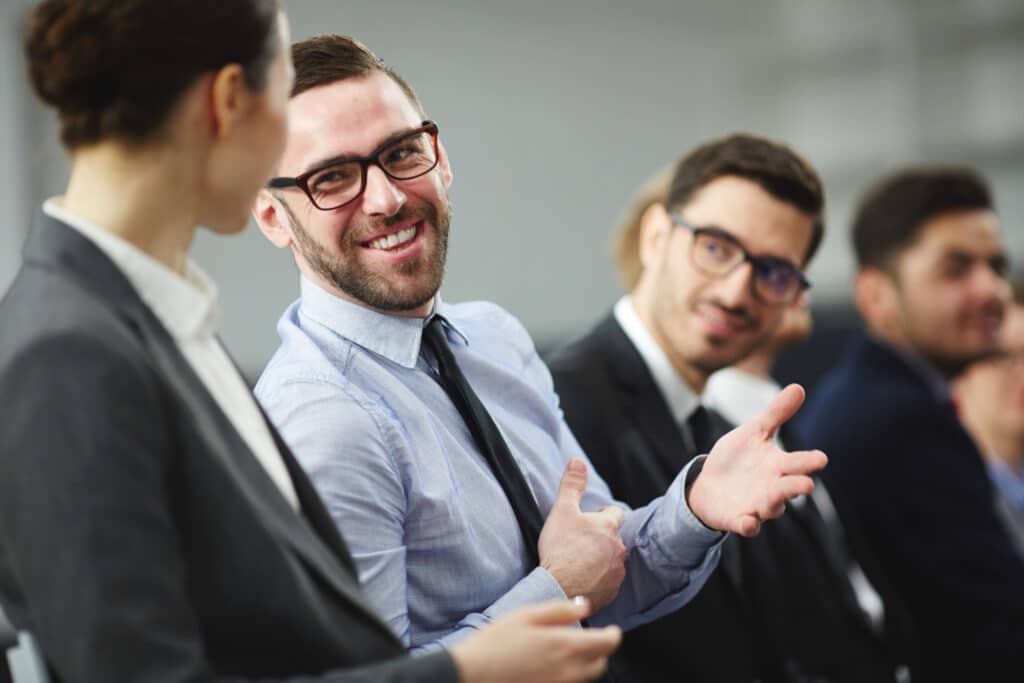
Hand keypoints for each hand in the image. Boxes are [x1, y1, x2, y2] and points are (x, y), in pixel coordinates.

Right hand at [450, 598, 621, 682]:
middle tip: (594, 639)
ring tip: (574, 651)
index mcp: (565, 645)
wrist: (472, 674)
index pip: (607, 643)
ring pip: (587, 678)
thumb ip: (560, 610)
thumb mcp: (527, 615)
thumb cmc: (496, 642)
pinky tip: (555, 665)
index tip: (612, 629)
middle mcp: (568, 670)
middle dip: (602, 650)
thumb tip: (585, 606)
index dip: (614, 635)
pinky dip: (572, 675)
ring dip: (588, 664)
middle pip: (601, 664)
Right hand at [537, 459, 626, 611]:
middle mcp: (618, 548)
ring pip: (613, 560)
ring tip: (581, 562)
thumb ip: (572, 484)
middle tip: (581, 541)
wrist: (558, 587)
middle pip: (614, 538)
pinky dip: (599, 579)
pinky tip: (583, 580)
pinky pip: (609, 582)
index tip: (592, 517)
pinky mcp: (612, 592)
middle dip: (602, 538)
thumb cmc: (560, 548)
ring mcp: (616, 571)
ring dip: (602, 559)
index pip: (615, 513)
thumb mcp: (562, 510)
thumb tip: (578, 461)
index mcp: (608, 526)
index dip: (604, 513)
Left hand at [687, 383, 826, 536]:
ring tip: (777, 498)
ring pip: (771, 507)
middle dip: (797, 486)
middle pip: (789, 487)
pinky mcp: (738, 519)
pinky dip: (748, 525)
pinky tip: (748, 522)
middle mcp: (772, 488)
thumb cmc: (737, 457)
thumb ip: (776, 413)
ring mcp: (757, 505)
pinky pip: (746, 525)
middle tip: (807, 484)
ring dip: (775, 504)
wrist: (709, 483)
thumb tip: (799, 387)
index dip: (808, 462)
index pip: (797, 463)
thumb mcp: (754, 432)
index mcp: (778, 465)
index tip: (821, 458)